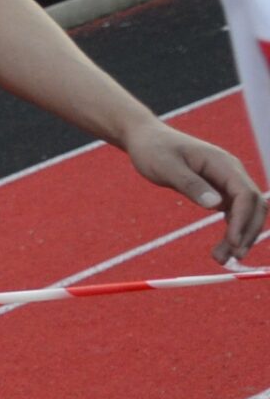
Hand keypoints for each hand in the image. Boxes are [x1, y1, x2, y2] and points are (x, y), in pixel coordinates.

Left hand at [123, 117, 264, 262]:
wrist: (146, 139)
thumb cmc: (153, 150)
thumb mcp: (166, 167)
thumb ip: (190, 184)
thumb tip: (215, 205)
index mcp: (222, 164)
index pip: (245, 194)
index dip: (243, 219)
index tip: (233, 242)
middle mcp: (231, 172)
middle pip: (253, 206)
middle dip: (246, 232)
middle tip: (230, 258)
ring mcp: (227, 181)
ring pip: (246, 212)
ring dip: (240, 235)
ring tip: (222, 259)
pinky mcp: (219, 190)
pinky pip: (234, 213)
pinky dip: (232, 230)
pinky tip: (223, 247)